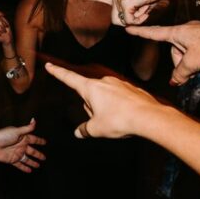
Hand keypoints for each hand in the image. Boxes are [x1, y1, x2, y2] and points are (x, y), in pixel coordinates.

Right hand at [0, 6, 13, 45]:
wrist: (7, 36)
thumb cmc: (4, 26)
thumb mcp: (1, 17)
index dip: (0, 14)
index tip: (2, 18)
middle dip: (2, 20)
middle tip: (3, 25)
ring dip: (3, 25)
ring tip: (3, 29)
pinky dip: (2, 29)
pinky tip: (2, 32)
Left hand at [0, 121, 46, 172]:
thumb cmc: (2, 135)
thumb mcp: (16, 131)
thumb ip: (27, 128)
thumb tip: (34, 120)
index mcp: (23, 138)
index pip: (34, 139)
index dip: (39, 141)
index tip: (45, 142)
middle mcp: (21, 146)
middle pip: (32, 151)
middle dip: (38, 154)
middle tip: (44, 157)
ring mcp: (17, 153)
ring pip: (27, 159)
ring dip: (33, 162)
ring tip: (38, 165)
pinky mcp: (12, 160)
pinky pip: (20, 165)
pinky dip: (25, 168)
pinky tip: (29, 170)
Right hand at [45, 62, 160, 138]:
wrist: (150, 117)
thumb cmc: (119, 120)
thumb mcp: (96, 129)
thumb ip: (84, 130)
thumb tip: (78, 133)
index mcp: (90, 88)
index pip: (69, 78)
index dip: (57, 72)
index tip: (49, 65)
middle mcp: (103, 81)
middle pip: (88, 93)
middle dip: (90, 106)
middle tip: (100, 121)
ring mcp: (119, 83)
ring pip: (104, 95)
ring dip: (104, 107)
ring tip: (115, 120)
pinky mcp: (131, 88)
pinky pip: (118, 97)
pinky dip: (118, 106)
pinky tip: (125, 117)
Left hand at [74, 0, 171, 26]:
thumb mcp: (141, 5)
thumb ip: (131, 13)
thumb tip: (124, 23)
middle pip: (116, 22)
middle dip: (130, 21)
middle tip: (142, 10)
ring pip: (123, 22)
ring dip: (136, 19)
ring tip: (144, 6)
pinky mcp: (125, 2)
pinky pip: (130, 21)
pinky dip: (140, 18)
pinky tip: (145, 6)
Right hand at [126, 21, 199, 84]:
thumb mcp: (192, 64)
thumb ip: (179, 74)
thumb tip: (174, 82)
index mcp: (177, 32)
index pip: (154, 33)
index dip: (140, 33)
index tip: (128, 28)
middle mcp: (186, 30)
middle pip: (174, 50)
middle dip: (179, 63)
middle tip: (189, 74)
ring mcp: (197, 32)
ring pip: (186, 52)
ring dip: (191, 64)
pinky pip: (197, 50)